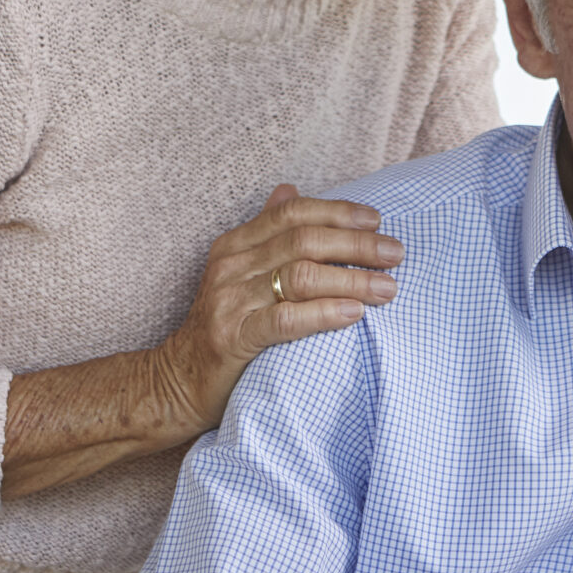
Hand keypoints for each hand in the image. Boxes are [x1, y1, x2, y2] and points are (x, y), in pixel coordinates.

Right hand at [151, 185, 404, 440]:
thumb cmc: (221, 328)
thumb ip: (264, 233)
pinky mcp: (233, 338)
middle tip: (396, 254)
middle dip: (356, 245)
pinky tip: (354, 314)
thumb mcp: (237, 272)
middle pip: (303, 241)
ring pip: (300, 276)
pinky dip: (324, 313)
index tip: (376, 220)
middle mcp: (231, 267)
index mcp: (235, 245)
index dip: (337, 212)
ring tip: (388, 288)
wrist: (177, 382)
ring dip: (351, 280)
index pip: (292, 213)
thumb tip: (290, 190)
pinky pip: (285, 320)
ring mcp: (230, 302)